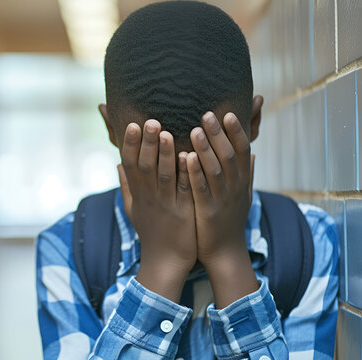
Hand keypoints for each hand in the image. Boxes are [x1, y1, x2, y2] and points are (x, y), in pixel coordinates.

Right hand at [118, 120, 195, 301]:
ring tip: (167, 132)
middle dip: (146, 143)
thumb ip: (126, 184)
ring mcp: (165, 204)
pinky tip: (190, 156)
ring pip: (163, 175)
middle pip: (144, 166)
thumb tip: (117, 163)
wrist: (165, 261)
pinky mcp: (183, 212)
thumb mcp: (133, 208)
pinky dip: (186, 173)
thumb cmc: (150, 232)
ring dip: (164, 153)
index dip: (129, 145)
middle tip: (149, 121)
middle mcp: (149, 196)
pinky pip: (184, 190)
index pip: (129, 164)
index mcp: (137, 193)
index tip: (131, 124)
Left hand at [186, 111, 257, 306]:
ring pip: (215, 170)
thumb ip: (246, 173)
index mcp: (242, 180)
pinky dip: (194, 172)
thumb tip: (252, 153)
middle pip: (229, 155)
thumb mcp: (242, 195)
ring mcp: (222, 199)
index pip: (242, 150)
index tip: (227, 113)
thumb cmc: (229, 220)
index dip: (236, 131)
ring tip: (195, 129)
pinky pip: (200, 189)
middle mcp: (235, 187)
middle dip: (219, 133)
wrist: (223, 252)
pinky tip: (185, 158)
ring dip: (206, 149)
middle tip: (207, 113)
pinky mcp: (207, 212)